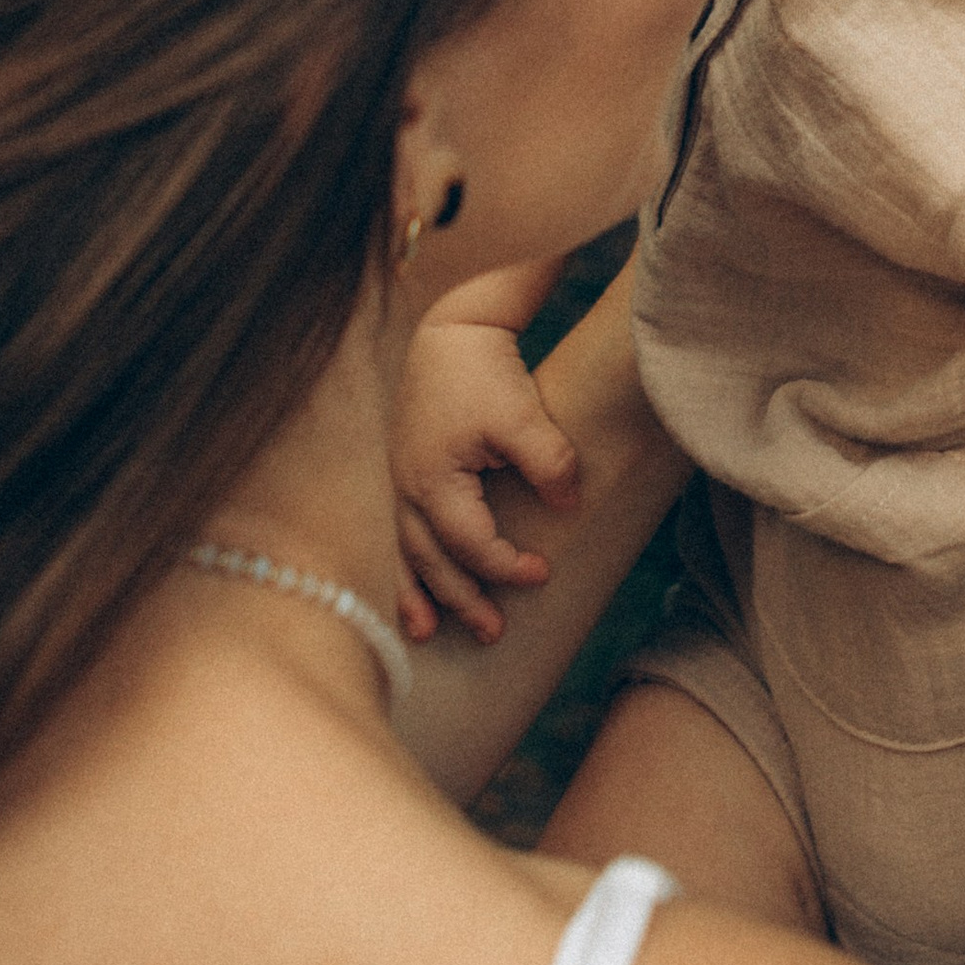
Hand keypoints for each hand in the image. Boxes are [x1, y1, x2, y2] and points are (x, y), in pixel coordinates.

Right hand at [392, 319, 581, 643]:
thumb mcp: (524, 414)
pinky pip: (398, 531)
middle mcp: (407, 488)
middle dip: (460, 600)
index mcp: (434, 481)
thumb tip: (567, 505)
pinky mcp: (402, 471)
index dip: (507, 566)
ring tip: (424, 634)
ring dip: (416, 594)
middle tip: (492, 633)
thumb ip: (548, 461)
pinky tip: (411, 585)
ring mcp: (398, 480)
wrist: (450, 330)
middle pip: (430, 561)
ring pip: (403, 551)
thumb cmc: (485, 372)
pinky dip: (403, 564)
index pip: (471, 545)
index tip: (544, 572)